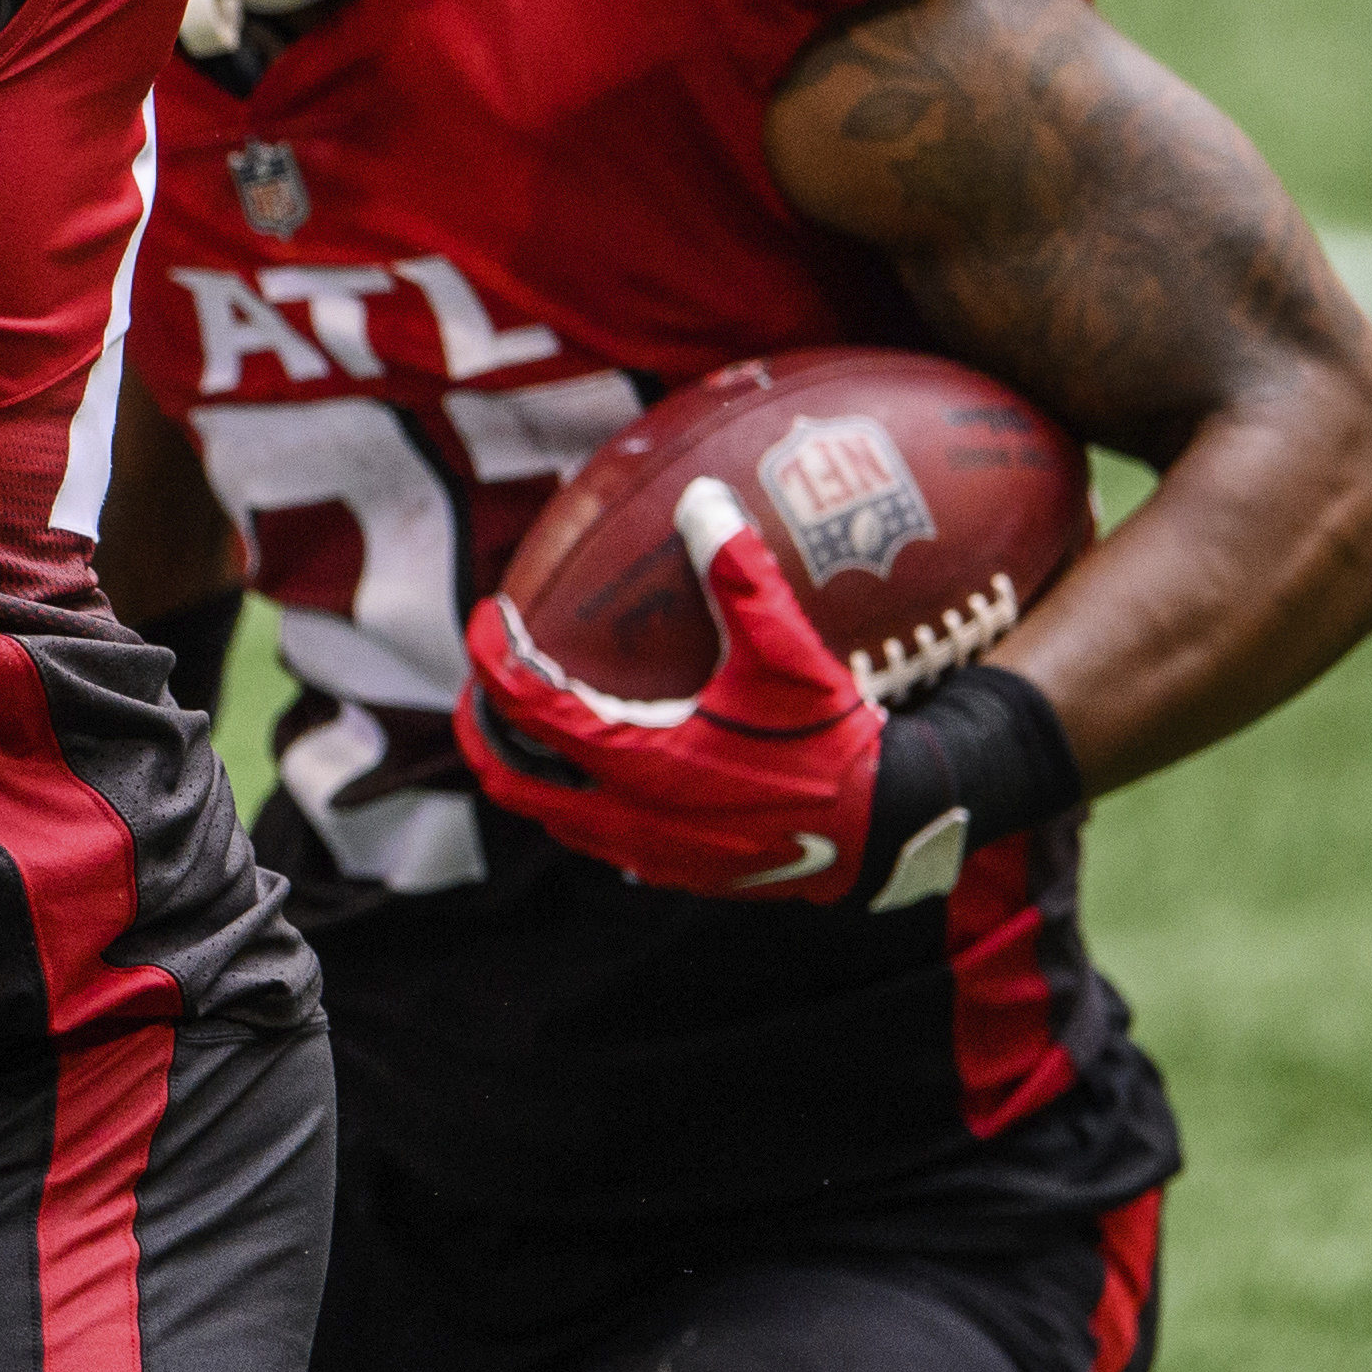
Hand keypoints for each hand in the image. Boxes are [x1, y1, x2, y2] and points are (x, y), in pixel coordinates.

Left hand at [461, 479, 896, 901]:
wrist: (887, 828)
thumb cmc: (833, 742)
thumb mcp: (786, 655)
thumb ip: (740, 576)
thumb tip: (704, 498)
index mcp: (637, 763)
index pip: (524, 708)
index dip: (491, 658)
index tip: (485, 618)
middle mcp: (626, 820)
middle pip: (509, 780)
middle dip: (484, 729)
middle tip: (487, 679)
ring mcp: (646, 856)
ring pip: (550, 815)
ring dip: (528, 767)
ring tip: (534, 715)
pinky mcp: (674, 873)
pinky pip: (597, 836)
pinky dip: (577, 796)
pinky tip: (605, 758)